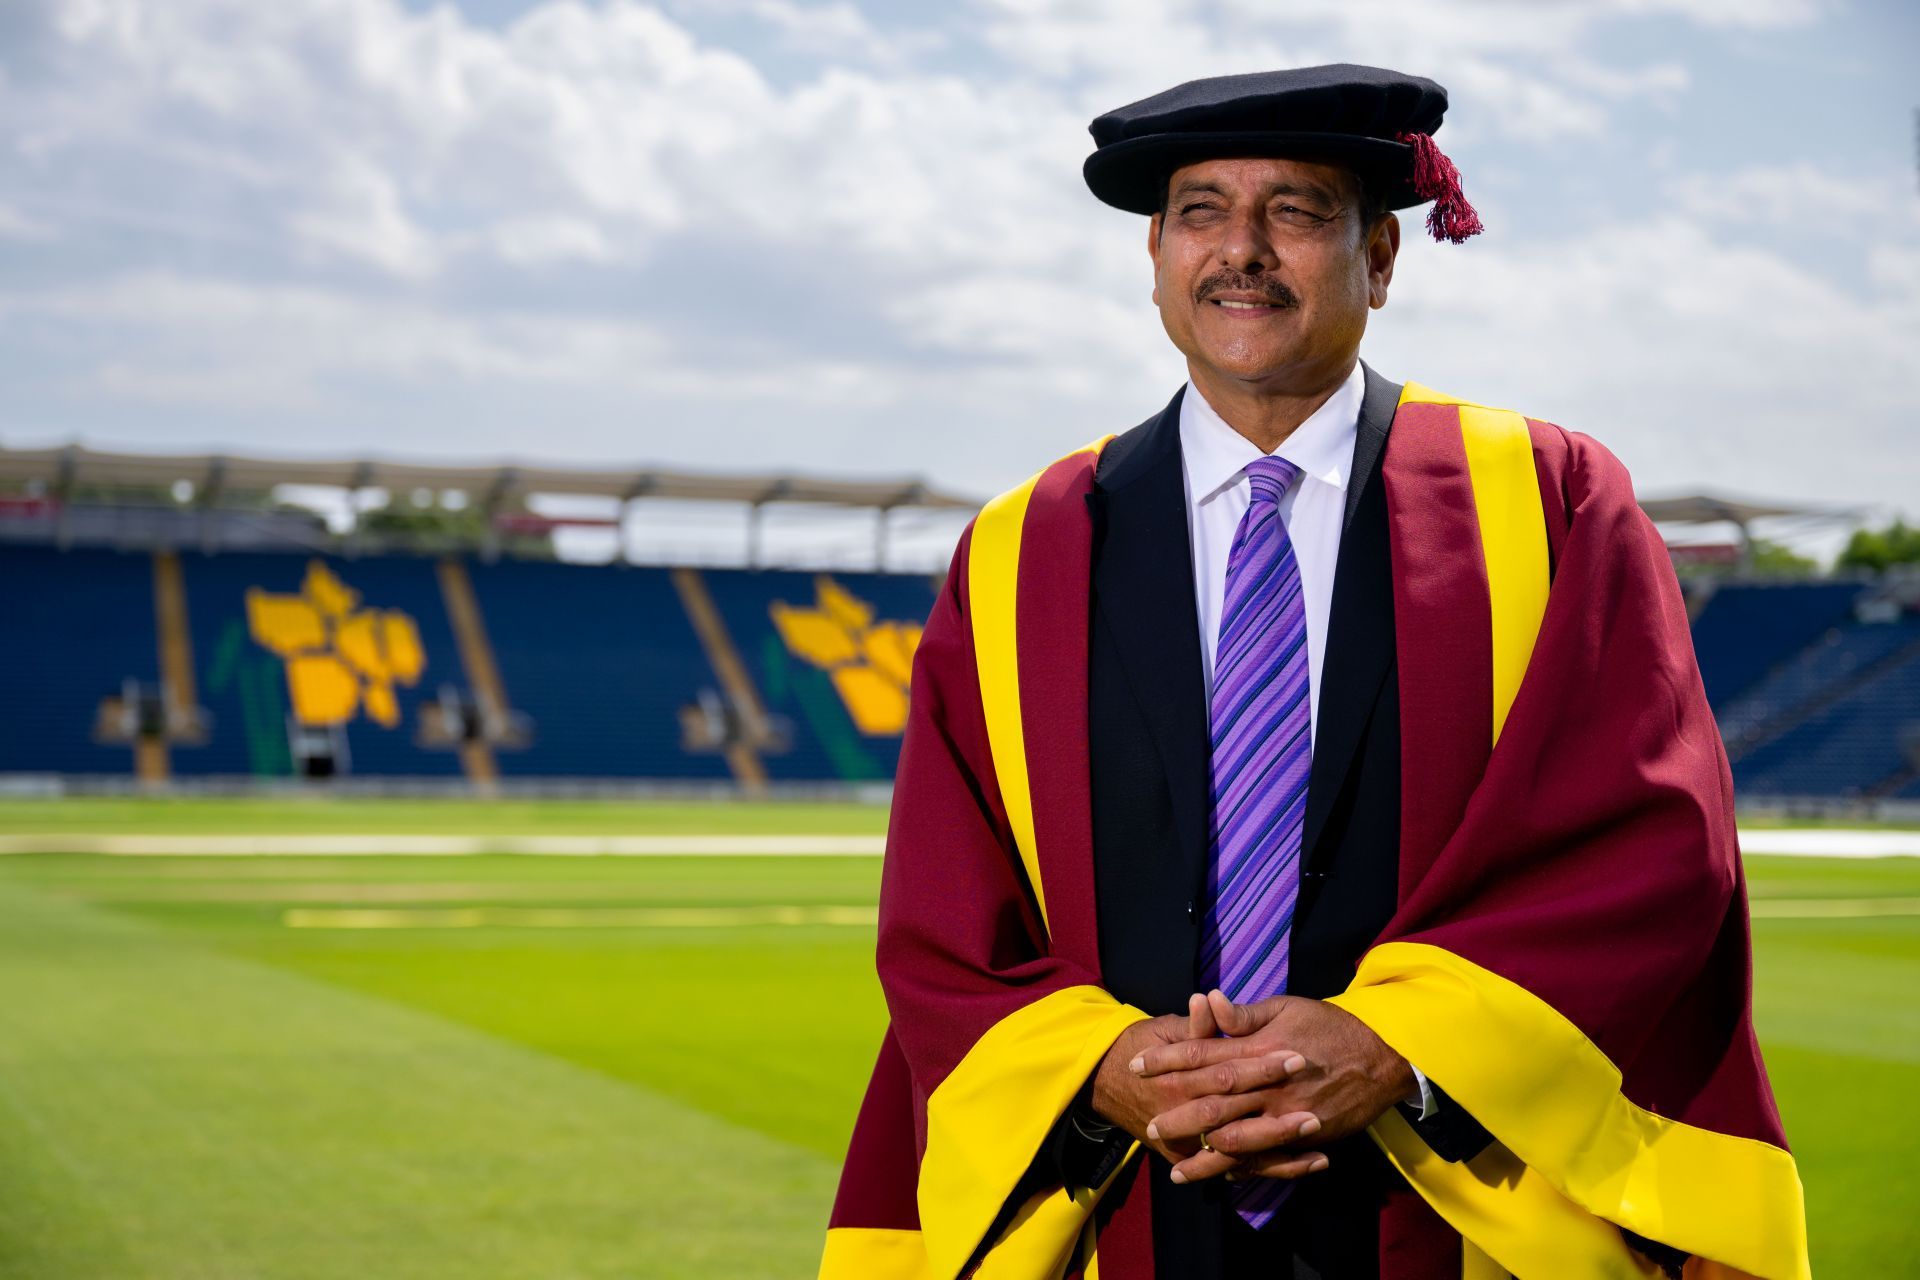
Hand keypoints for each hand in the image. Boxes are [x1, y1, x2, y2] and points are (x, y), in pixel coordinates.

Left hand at [1133, 990, 1415, 1184]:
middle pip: (1213, 1104)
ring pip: (1239, 1142)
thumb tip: (1209, 1000)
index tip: (1137, 1065)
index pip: (1203, 1054)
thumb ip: (1245, 1014)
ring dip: (1205, 1158)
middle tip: (1149, 1125)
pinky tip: (1223, 1178)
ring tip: (1176, 1169)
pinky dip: (1245, 1171)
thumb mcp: (1287, 1008)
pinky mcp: (1306, 1136)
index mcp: (1259, 1050)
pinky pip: (1270, 1160)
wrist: (1382, 1055)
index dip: (1167, 1060)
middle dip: (1179, 1117)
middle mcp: (1270, 1086)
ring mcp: (1288, 1115)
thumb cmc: (1329, 1025)